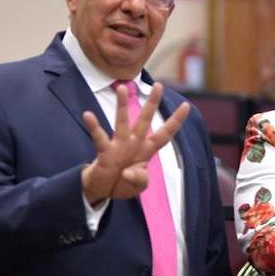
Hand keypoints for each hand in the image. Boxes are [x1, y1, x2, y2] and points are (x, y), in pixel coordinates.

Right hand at [81, 82, 189, 204]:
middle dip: (152, 104)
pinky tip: (88, 115)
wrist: (103, 190)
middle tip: (158, 85)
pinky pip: (99, 137)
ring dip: (122, 106)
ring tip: (122, 89)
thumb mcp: (139, 186)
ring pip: (122, 122)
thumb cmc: (123, 183)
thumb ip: (140, 179)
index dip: (175, 121)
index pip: (165, 133)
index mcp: (147, 150)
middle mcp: (134, 143)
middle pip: (145, 120)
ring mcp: (119, 145)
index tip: (186, 105)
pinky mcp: (105, 152)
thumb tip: (128, 173)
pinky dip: (94, 127)